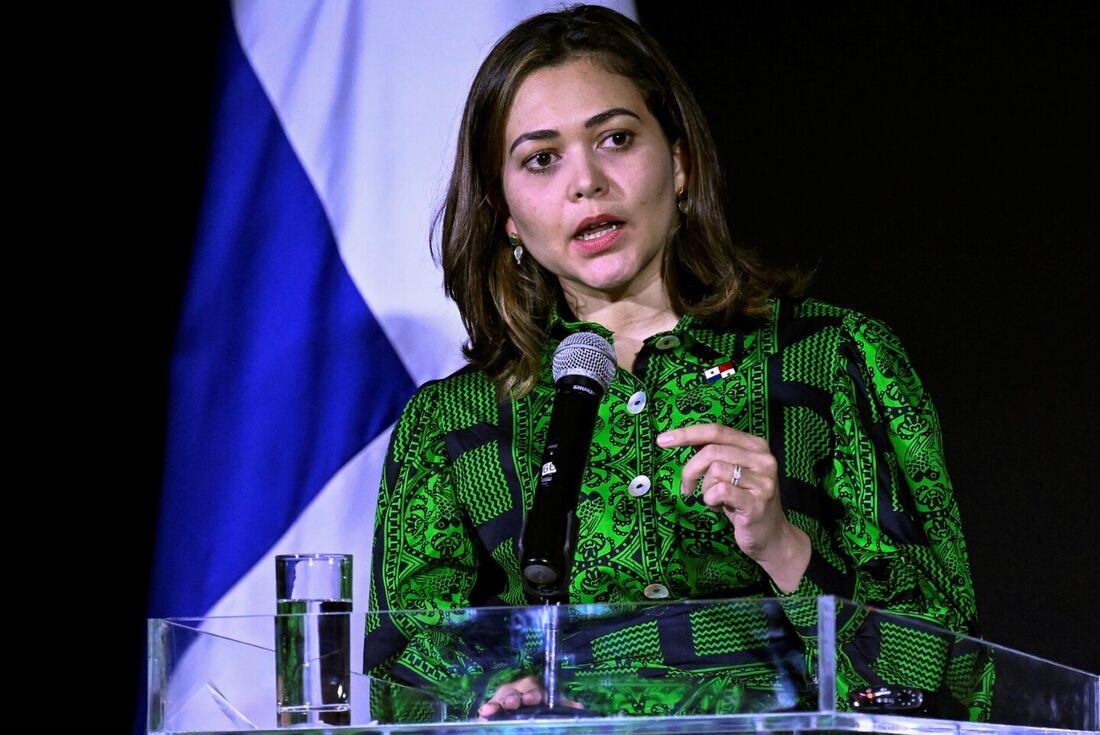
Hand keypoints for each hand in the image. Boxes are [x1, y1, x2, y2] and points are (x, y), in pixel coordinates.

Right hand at [477, 674, 584, 718]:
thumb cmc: (543, 708)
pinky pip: (490, 706)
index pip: (535, 688)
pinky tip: (483, 713)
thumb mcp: (554, 706)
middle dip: (514, 697)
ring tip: (491, 710)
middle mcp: (519, 691)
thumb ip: (564, 707)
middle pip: (515, 690)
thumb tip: (579, 707)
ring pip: (501, 697)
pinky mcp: (495, 708)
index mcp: (536, 689)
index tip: (534, 699)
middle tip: (512, 703)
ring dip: (497, 703)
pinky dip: (488, 709)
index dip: (535, 693)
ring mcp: (505, 699)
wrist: (528, 716)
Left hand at [657, 424, 809, 591]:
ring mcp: (763, 481)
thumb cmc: (744, 501)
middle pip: (711, 451)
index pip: (717, 430)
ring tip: (713, 500)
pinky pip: (720, 492)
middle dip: (690, 470)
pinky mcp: (757, 503)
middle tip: (686, 488)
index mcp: (756, 445)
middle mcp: (763, 459)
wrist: (771, 536)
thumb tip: (682, 438)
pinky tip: (718, 508)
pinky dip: (710, 500)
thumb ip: (714, 453)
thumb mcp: (731, 472)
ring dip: (704, 489)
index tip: (661, 440)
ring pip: (715, 471)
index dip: (687, 433)